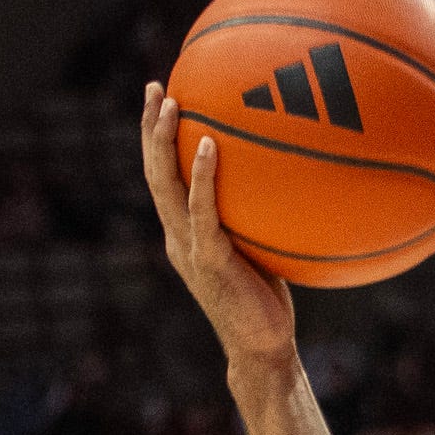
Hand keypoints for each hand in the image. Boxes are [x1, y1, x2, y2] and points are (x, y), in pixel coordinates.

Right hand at [139, 84, 298, 374]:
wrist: (261, 349)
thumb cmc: (266, 302)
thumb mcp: (258, 251)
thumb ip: (255, 218)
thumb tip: (285, 179)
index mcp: (184, 233)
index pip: (163, 179)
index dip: (156, 141)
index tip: (161, 99)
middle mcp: (177, 236)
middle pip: (154, 173)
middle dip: (149, 128)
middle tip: (154, 85)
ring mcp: (189, 248)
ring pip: (165, 186)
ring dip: (163, 142)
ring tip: (168, 102)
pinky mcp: (209, 261)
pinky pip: (202, 211)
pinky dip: (204, 177)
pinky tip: (211, 144)